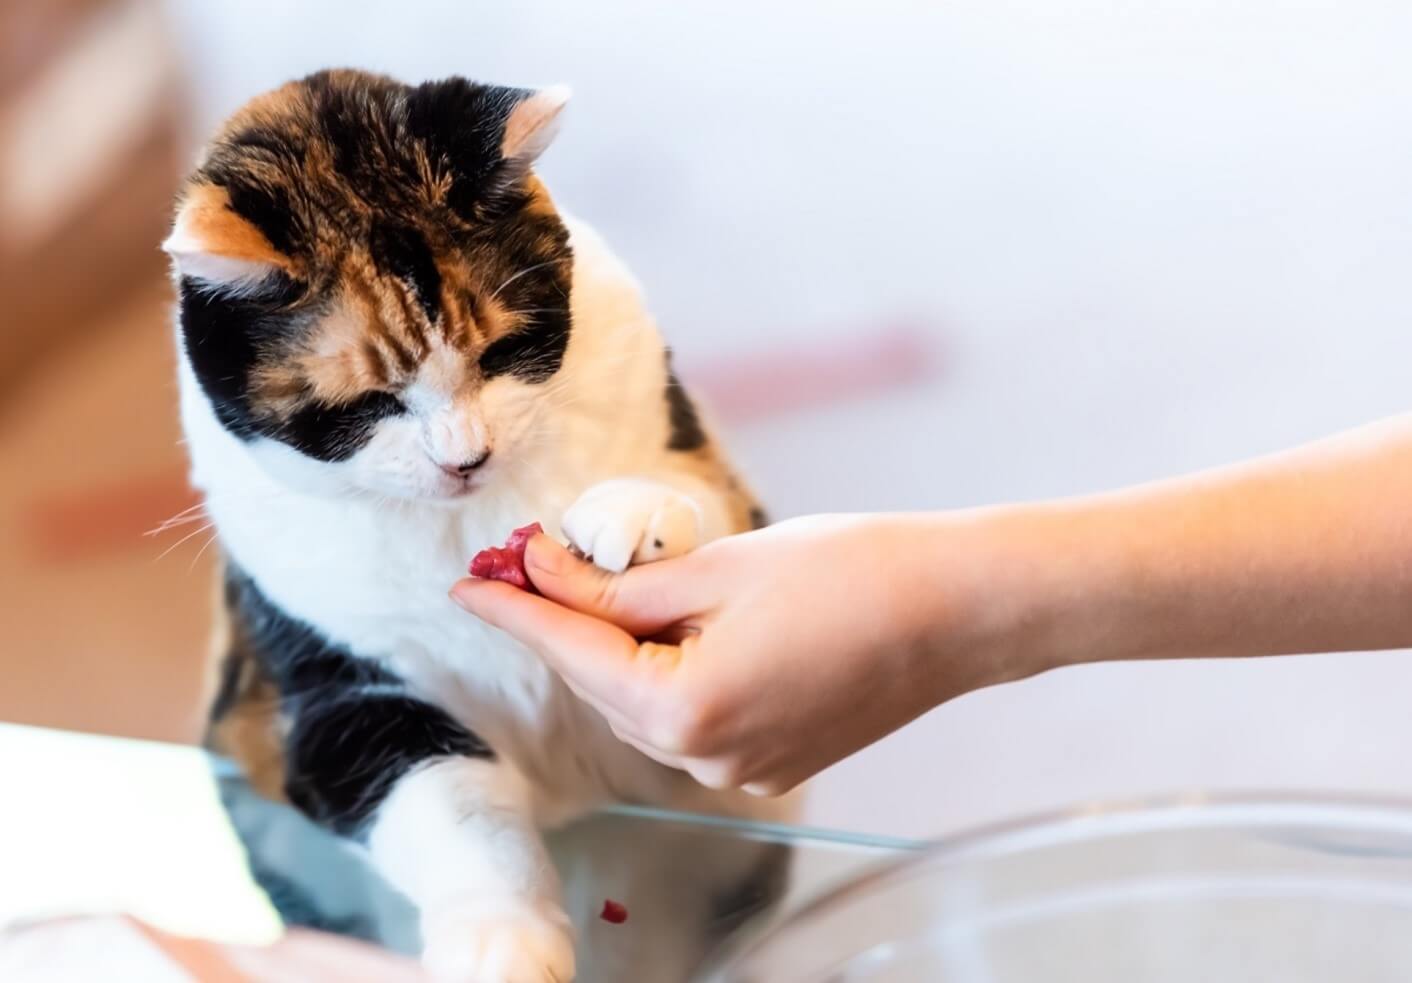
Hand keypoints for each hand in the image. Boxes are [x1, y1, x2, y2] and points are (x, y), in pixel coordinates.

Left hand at [450, 514, 1031, 794]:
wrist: (956, 611)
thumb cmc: (850, 572)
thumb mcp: (720, 566)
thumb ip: (620, 584)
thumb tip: (546, 572)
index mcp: (685, 708)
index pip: (571, 651)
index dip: (514, 609)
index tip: (466, 582)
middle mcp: (706, 758)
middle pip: (604, 683)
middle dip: (569, 621)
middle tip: (534, 560)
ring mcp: (743, 769)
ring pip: (645, 704)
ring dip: (621, 647)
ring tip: (613, 581)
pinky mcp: (772, 762)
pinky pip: (693, 718)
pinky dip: (671, 672)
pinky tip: (679, 624)